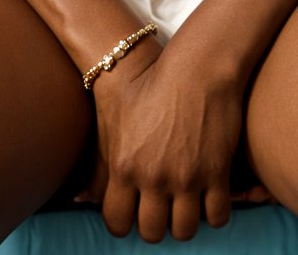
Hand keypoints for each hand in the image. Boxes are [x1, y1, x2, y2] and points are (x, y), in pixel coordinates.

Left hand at [74, 40, 266, 242]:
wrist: (195, 65)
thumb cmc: (148, 86)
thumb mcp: (114, 121)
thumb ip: (99, 166)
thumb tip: (80, 200)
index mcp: (124, 166)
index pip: (117, 222)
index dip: (125, 222)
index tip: (134, 214)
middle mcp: (153, 177)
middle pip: (152, 232)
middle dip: (156, 224)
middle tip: (162, 209)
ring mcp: (186, 177)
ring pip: (185, 230)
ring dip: (184, 221)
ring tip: (185, 205)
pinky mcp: (217, 172)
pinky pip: (217, 216)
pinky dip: (214, 213)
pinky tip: (210, 197)